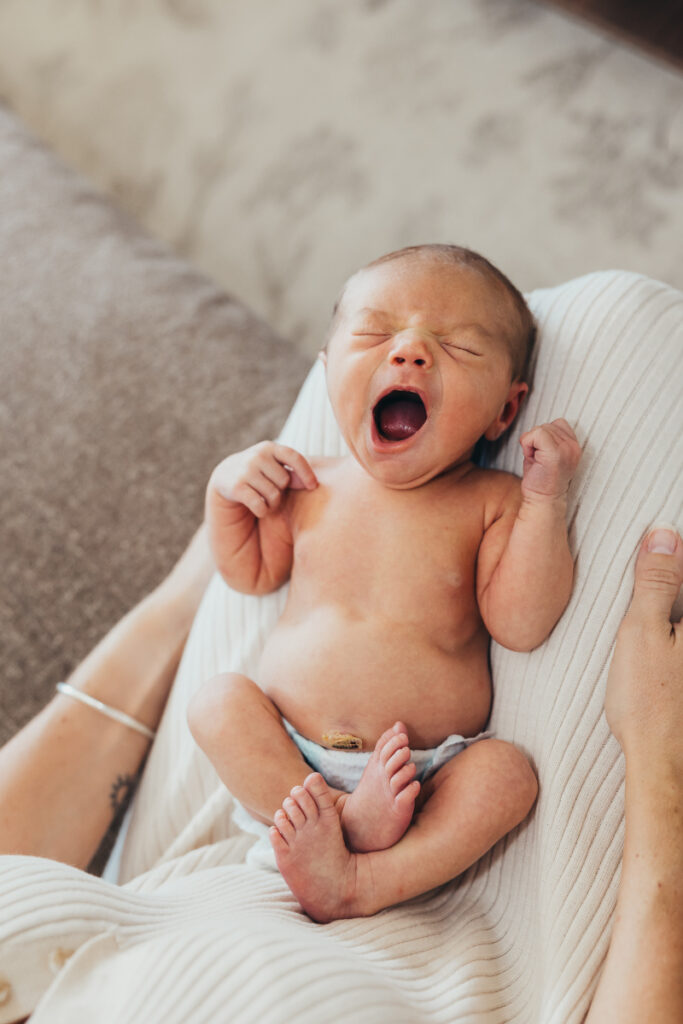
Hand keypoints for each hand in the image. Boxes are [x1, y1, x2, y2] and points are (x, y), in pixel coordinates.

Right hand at [209, 442, 317, 518]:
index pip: (294, 457)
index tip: (313, 486)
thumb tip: (312, 484)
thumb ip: (293, 473)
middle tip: (271, 489)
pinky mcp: (236, 487)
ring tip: (264, 498)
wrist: (226, 476)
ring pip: (273, 495)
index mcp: (269, 447)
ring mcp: (245, 471)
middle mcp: (256, 456)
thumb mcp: (274, 467)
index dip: (306, 473)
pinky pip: (261, 506)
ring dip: (272, 503)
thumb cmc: (259, 472)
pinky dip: (262, 511)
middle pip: (284, 481)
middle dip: (281, 490)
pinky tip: (257, 507)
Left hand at [520, 418, 581, 501]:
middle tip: (538, 460)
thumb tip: (537, 428)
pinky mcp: (555, 453)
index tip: (543, 455)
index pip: (558, 424)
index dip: (545, 436)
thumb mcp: (548, 454)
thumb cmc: (540, 479)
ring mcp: (566, 449)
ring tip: (537, 461)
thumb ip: (548, 438)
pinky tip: (532, 458)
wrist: (542, 500)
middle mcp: (573, 446)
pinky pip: (536, 434)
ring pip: (540, 429)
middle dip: (536, 440)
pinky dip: (527, 444)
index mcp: (574, 446)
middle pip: (547, 425)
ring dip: (531, 443)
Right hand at [605, 526, 682, 760]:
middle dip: (670, 593)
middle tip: (648, 609)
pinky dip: (673, 640)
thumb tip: (664, 535)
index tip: (653, 558)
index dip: (672, 561)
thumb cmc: (650, 703)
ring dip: (669, 617)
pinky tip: (661, 659)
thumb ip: (656, 581)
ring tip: (650, 649)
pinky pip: (681, 644)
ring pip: (682, 624)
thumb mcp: (642, 631)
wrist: (665, 765)